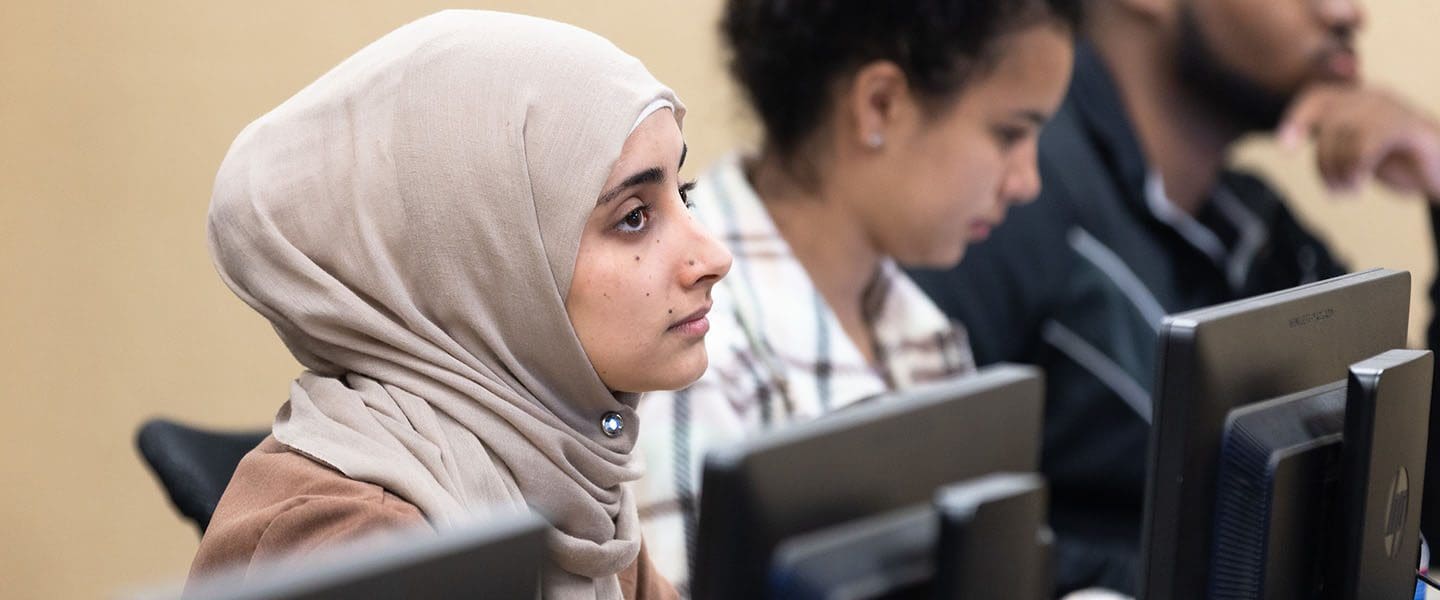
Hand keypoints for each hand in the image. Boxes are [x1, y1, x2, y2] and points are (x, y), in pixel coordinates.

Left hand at [1277, 85, 1439, 199]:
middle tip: (1334, 189)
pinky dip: (1355, 170)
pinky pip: (1366, 144)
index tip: (1286, 149)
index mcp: (1360, 99)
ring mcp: (1394, 109)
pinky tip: (1358, 185)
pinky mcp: (1409, 128)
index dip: (1296, 119)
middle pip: (1327, 121)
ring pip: (1344, 134)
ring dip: (1338, 171)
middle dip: (1322, 161)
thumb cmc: (1401, 161)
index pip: (1317, 96)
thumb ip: (1330, 139)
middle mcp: (1375, 97)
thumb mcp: (1356, 149)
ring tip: (1348, 190)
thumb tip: (1288, 140)